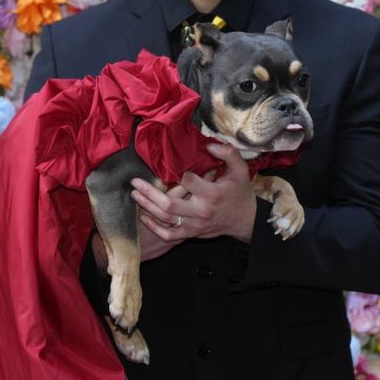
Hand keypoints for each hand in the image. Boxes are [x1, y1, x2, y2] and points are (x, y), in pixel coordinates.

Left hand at [130, 144, 256, 244]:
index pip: (188, 182)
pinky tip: (144, 217)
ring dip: (147, 207)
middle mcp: (201, 211)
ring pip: (166, 219)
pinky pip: (170, 235)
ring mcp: (195, 225)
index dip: (179, 173)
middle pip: (169, 204)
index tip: (175, 168)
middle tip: (134, 182)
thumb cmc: (240, 192)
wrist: (245, 219)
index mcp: (212, 194)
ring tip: (134, 195)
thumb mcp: (240, 169)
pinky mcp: (192, 234)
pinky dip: (155, 228)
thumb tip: (209, 144)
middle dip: (149, 193)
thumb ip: (228, 153)